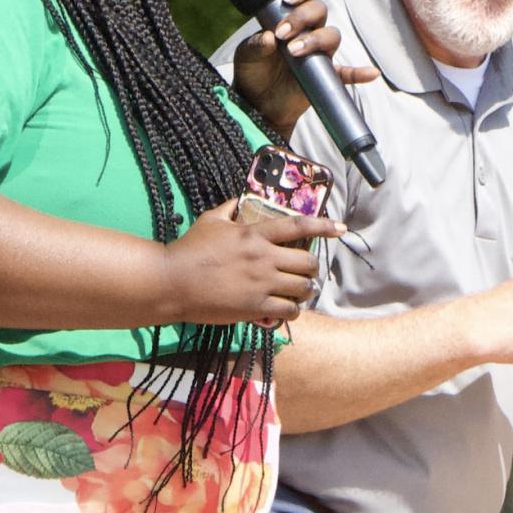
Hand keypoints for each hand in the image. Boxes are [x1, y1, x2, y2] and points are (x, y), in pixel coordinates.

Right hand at [162, 199, 343, 324]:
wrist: (172, 283)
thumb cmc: (188, 249)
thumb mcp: (210, 220)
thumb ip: (229, 209)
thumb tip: (239, 201)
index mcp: (254, 234)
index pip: (298, 227)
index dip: (322, 226)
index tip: (340, 228)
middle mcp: (263, 258)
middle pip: (307, 262)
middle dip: (312, 268)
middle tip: (305, 271)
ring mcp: (261, 284)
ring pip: (303, 288)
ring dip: (305, 290)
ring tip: (298, 292)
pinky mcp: (255, 307)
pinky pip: (289, 311)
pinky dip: (292, 310)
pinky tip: (285, 309)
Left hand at [230, 0, 378, 136]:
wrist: (257, 103)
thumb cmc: (252, 71)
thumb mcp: (246, 57)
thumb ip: (255, 45)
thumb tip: (269, 38)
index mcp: (290, 18)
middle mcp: (309, 30)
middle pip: (320, 11)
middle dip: (303, 17)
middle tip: (283, 34)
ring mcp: (319, 53)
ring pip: (331, 36)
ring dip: (316, 40)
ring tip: (295, 51)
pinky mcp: (326, 76)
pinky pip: (347, 74)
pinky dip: (359, 73)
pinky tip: (370, 74)